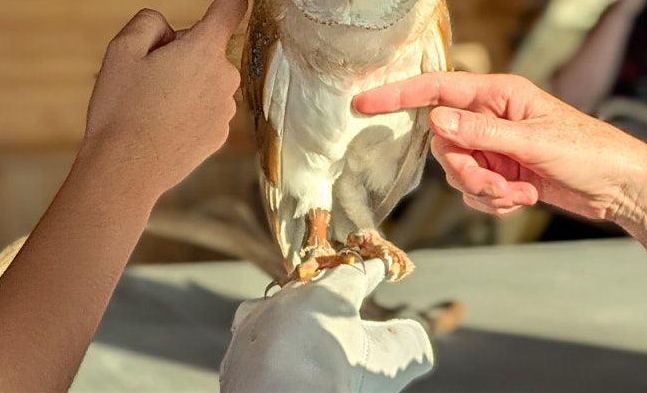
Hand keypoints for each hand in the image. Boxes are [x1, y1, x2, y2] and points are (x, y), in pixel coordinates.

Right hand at [79, 0, 247, 198]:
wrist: (125, 171)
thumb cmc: (121, 109)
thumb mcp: (122, 50)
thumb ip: (150, 22)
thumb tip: (170, 31)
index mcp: (205, 51)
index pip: (231, 5)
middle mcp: (225, 78)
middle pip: (206, 46)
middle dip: (179, 48)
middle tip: (143, 71)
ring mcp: (225, 109)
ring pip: (204, 78)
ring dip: (182, 79)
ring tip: (145, 104)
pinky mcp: (219, 135)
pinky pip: (204, 106)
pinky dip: (185, 106)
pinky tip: (157, 124)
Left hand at [220, 260, 432, 392]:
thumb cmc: (333, 382)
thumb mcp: (387, 366)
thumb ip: (408, 346)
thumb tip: (413, 337)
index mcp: (326, 294)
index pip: (356, 273)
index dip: (372, 270)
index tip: (382, 266)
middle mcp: (285, 302)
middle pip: (310, 288)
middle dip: (327, 295)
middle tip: (340, 307)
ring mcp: (253, 329)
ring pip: (271, 311)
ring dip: (288, 319)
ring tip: (300, 336)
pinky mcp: (232, 361)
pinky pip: (250, 345)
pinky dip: (264, 351)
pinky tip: (271, 365)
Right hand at [353, 72, 646, 224]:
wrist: (623, 188)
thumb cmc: (589, 151)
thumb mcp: (533, 142)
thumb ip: (481, 132)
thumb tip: (435, 121)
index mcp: (497, 94)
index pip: (437, 89)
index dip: (398, 95)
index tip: (363, 102)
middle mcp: (491, 116)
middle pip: (444, 142)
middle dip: (465, 169)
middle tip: (497, 183)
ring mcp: (495, 145)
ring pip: (457, 170)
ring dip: (483, 189)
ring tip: (519, 191)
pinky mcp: (502, 172)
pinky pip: (474, 189)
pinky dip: (494, 199)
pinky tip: (523, 197)